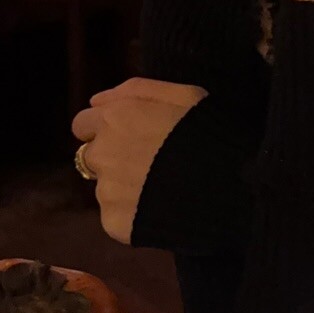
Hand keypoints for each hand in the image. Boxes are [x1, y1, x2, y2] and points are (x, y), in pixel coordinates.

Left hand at [71, 77, 206, 242]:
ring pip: (106, 188)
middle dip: (114, 158)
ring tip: (162, 189)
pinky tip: (161, 209)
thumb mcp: (183, 93)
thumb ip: (134, 90)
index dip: (106, 129)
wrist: (230, 184)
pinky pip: (117, 218)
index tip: (131, 138)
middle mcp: (102, 153)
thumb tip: (95, 101)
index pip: (83, 124)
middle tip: (151, 165)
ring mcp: (106, 191)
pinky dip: (134, 215)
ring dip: (125, 188)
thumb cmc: (210, 132)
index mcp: (115, 118)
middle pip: (92, 157)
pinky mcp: (114, 222)